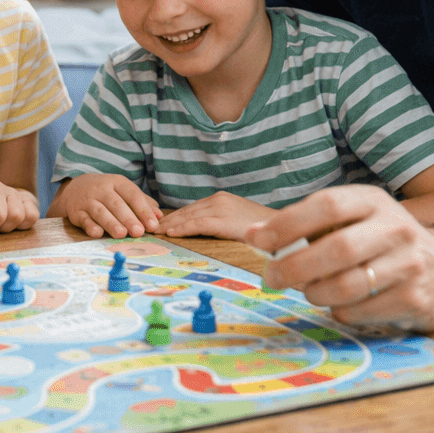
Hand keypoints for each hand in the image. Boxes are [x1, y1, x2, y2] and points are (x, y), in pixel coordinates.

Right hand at [48, 174, 160, 238]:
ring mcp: (88, 200)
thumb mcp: (123, 191)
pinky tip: (97, 233)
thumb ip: (142, 203)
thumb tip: (159, 216)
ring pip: (100, 212)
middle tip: (139, 232)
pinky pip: (84, 220)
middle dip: (129, 218)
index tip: (153, 225)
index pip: (132, 195)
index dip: (143, 210)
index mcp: (117, 182)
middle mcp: (102, 189)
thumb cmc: (106, 193)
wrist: (75, 188)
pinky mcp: (76, 212)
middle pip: (117, 204)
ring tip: (121, 234)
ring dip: (111, 223)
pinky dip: (90, 226)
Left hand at [156, 191, 272, 239]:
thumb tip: (204, 231)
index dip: (175, 217)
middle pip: (186, 211)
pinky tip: (171, 233)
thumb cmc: (262, 230)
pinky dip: (182, 228)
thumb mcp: (237, 222)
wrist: (282, 230)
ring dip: (170, 225)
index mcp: (221, 199)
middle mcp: (218, 200)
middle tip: (151, 228)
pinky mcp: (222, 220)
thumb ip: (221, 222)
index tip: (161, 224)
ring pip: (188, 216)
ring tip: (156, 232)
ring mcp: (220, 208)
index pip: (192, 208)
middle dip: (168, 220)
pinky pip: (196, 224)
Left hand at [243, 184, 433, 330]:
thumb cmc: (381, 241)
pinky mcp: (415, 298)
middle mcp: (396, 228)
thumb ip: (303, 226)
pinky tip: (341, 305)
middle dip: (295, 266)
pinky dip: (340, 311)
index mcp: (373, 201)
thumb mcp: (351, 221)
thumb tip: (252, 235)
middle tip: (272, 278)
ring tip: (308, 291)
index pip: (328, 205)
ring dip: (316, 293)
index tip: (259, 241)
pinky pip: (361, 311)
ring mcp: (409, 264)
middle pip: (338, 248)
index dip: (288, 224)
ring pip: (348, 285)